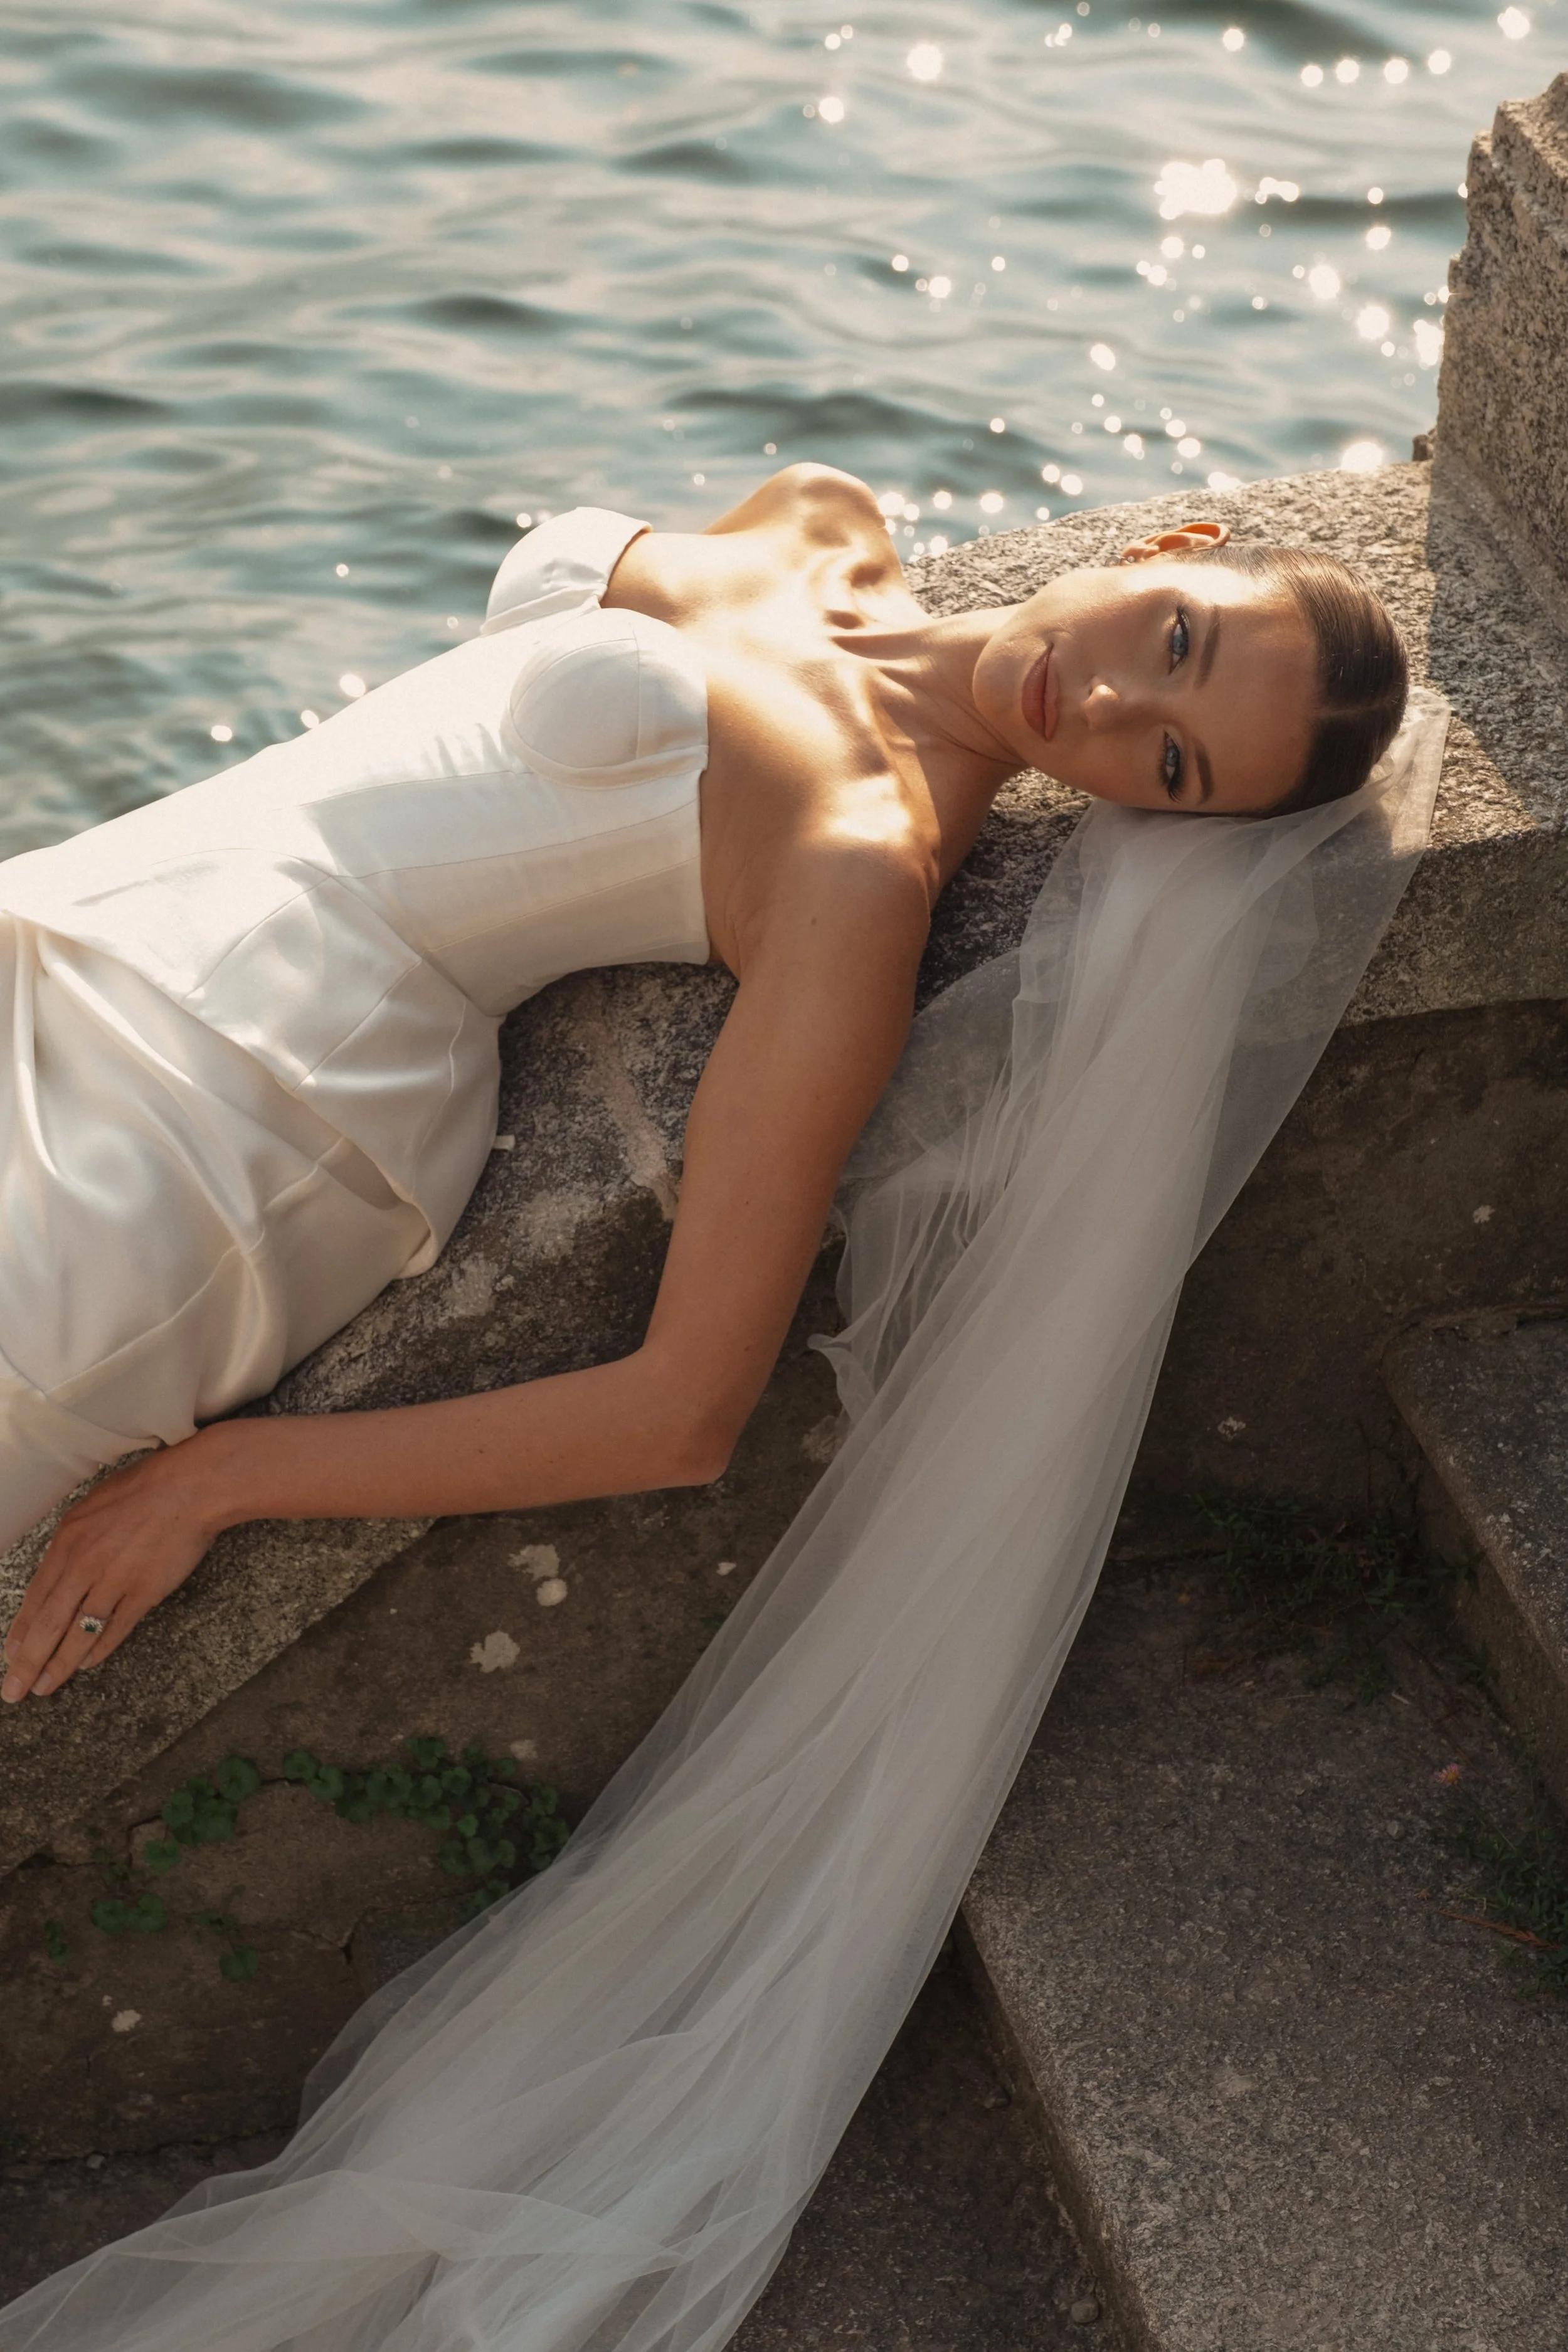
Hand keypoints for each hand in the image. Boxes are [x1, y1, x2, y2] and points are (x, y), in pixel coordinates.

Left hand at [1, 1434, 228, 1703]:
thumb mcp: (94, 1505)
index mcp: (68, 1540)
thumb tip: (64, 1566)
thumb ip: (76, 1539)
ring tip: (44, 1687)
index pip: (36, 1595)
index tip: (10, 1653)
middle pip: (49, 1622)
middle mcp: (84, 1563)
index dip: (22, 1629)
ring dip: (59, 1664)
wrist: (192, 1488)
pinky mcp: (144, 1592)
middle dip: (28, 1660)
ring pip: (78, 1632)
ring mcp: (114, 1580)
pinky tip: (87, 1664)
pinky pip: (116, 1628)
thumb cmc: (146, 1489)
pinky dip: (99, 1649)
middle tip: (14, 1688)